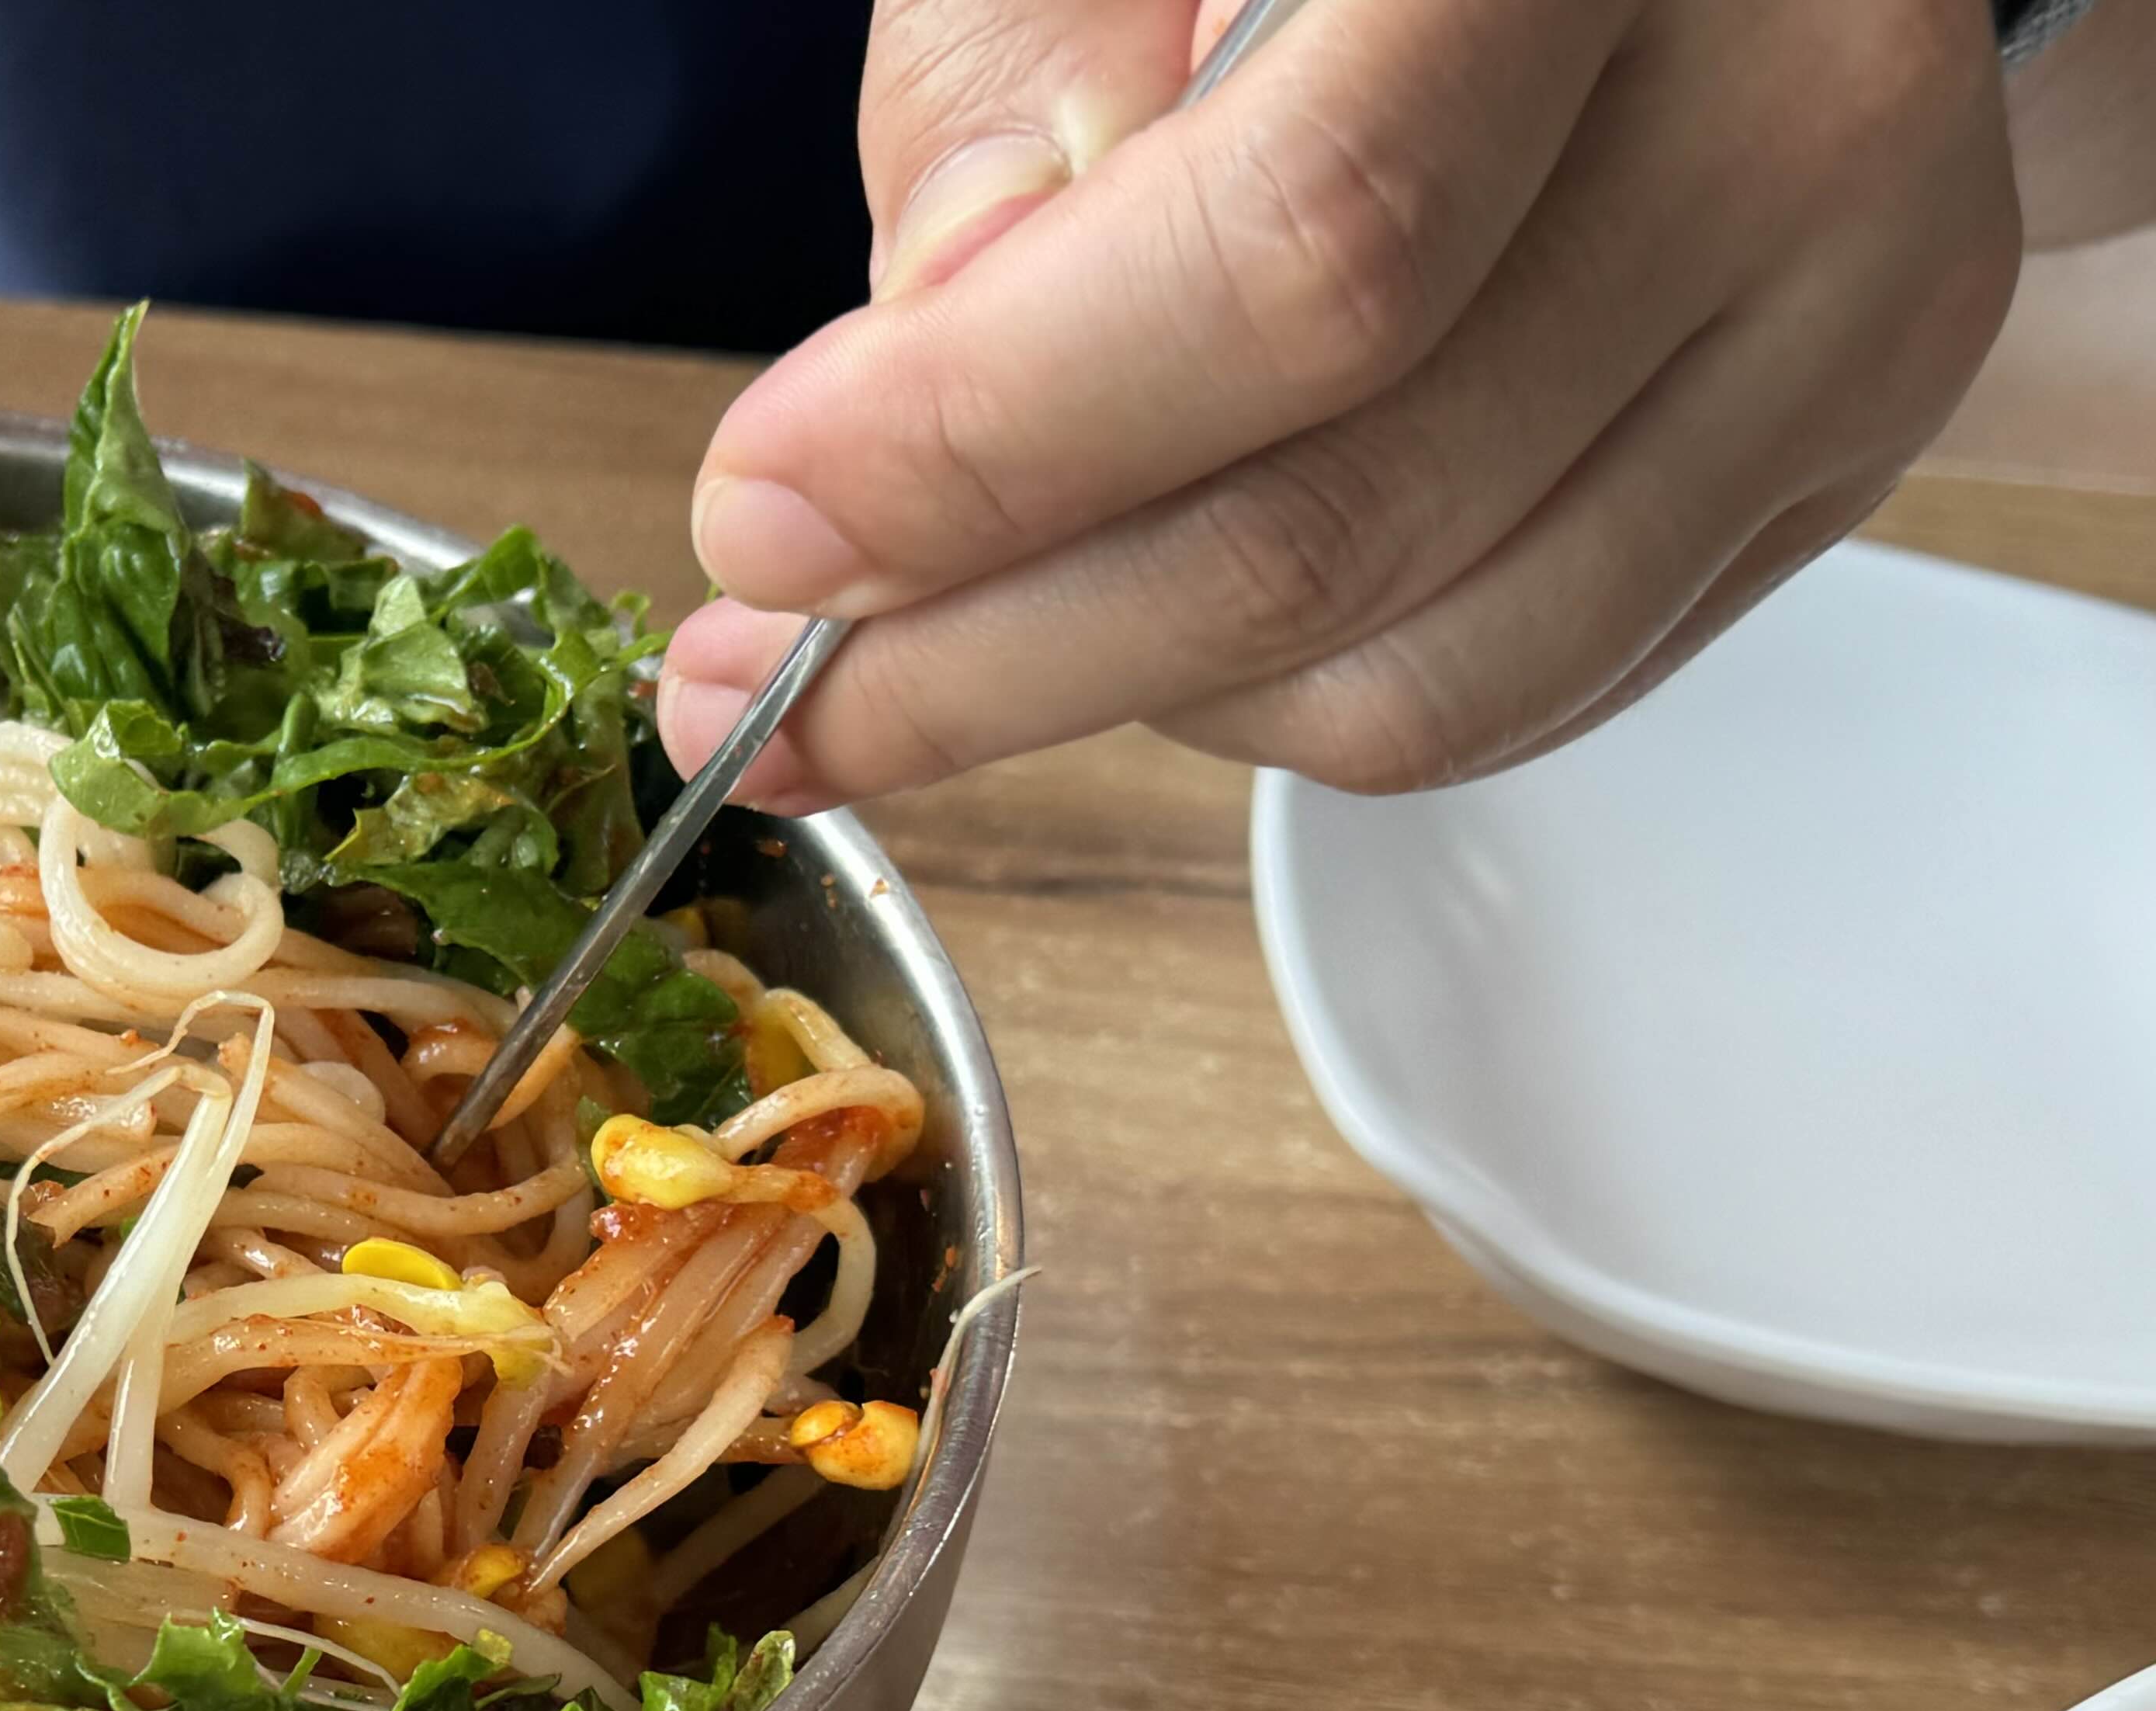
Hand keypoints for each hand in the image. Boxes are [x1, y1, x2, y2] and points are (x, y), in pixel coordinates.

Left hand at [664, 0, 2024, 806]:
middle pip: (1345, 511)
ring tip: (935, 639)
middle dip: (987, 651)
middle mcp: (1781, 108)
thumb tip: (911, 421)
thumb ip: (1003, 114)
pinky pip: (1510, 689)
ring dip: (1113, 703)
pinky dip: (1272, 701)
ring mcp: (1847, 295)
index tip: (768, 524)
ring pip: (1418, 668)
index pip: (1301, 262)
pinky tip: (1137, 602)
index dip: (998, 441)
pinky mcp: (1837, 439)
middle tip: (762, 684)